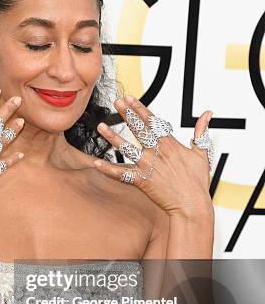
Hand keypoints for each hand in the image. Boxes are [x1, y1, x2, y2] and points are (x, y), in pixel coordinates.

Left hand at [92, 94, 213, 218]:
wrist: (192, 205)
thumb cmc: (197, 181)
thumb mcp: (202, 153)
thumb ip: (201, 131)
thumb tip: (208, 114)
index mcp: (170, 144)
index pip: (152, 121)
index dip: (140, 108)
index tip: (130, 98)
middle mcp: (157, 153)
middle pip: (139, 130)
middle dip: (127, 114)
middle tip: (116, 101)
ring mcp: (148, 167)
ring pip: (127, 149)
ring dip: (113, 137)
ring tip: (101, 127)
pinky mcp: (141, 181)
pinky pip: (122, 174)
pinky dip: (109, 170)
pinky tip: (97, 164)